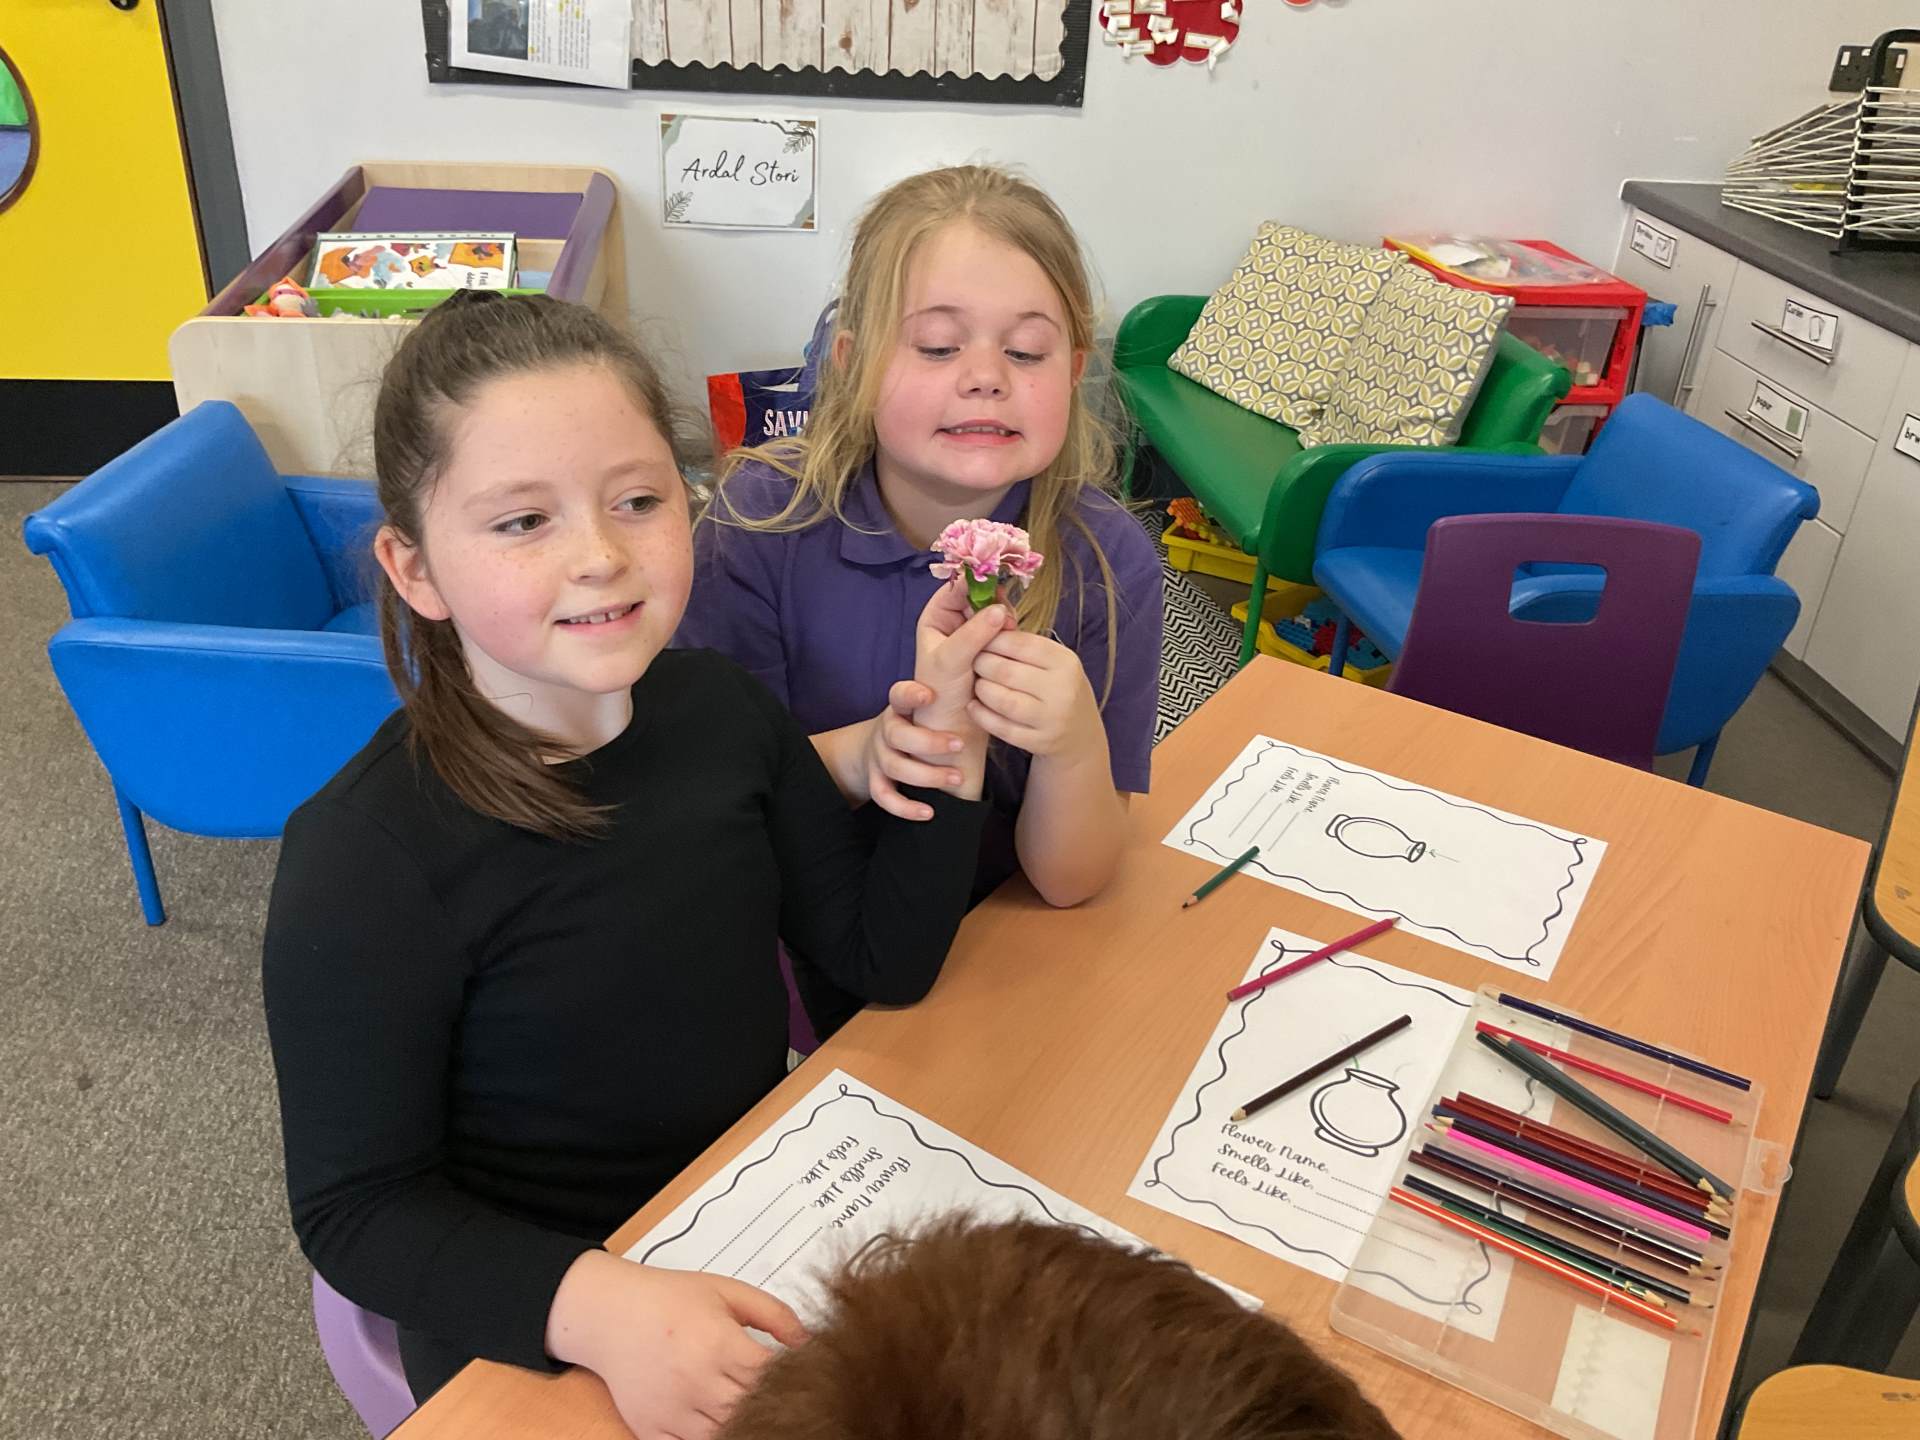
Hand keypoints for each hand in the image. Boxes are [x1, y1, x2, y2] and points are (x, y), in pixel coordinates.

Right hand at [545, 1251, 805, 1439]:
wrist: (610, 1314)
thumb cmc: (670, 1298)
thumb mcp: (727, 1291)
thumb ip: (774, 1315)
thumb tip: (809, 1343)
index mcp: (720, 1344)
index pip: (772, 1376)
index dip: (790, 1377)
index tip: (798, 1373)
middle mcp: (698, 1381)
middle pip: (752, 1409)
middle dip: (768, 1401)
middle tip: (774, 1391)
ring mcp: (673, 1411)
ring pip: (726, 1433)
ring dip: (740, 1420)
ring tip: (742, 1400)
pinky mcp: (652, 1429)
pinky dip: (707, 1438)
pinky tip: (716, 1419)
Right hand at [860, 679, 970, 821]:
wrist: (875, 747)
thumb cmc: (918, 727)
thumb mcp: (929, 711)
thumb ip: (953, 703)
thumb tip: (990, 699)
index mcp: (901, 708)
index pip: (899, 695)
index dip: (910, 695)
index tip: (929, 696)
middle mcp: (886, 730)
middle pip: (897, 735)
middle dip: (929, 742)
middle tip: (960, 745)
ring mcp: (878, 756)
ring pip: (894, 766)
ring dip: (927, 775)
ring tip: (957, 779)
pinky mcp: (875, 780)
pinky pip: (883, 796)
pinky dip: (905, 807)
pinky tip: (928, 813)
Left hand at [912, 578, 1013, 734]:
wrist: (953, 728)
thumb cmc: (940, 695)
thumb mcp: (950, 662)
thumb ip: (972, 634)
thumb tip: (999, 610)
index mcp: (936, 618)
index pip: (956, 587)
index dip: (976, 583)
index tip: (996, 587)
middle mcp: (954, 623)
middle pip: (979, 597)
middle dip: (994, 602)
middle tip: (1007, 614)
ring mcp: (973, 636)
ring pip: (993, 614)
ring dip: (1004, 618)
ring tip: (1010, 629)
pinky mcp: (991, 650)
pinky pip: (1003, 632)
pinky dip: (1010, 633)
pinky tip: (1014, 638)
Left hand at [969, 629, 1105, 763]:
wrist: (1081, 734)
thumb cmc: (1056, 687)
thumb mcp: (1051, 662)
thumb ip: (1022, 643)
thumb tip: (985, 615)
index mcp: (1064, 661)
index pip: (1018, 643)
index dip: (991, 639)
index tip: (978, 639)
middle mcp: (1062, 688)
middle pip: (1005, 671)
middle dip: (981, 664)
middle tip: (972, 662)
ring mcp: (1052, 718)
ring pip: (1001, 700)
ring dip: (981, 690)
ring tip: (976, 684)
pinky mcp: (1040, 741)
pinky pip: (1001, 727)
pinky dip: (981, 715)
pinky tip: (974, 706)